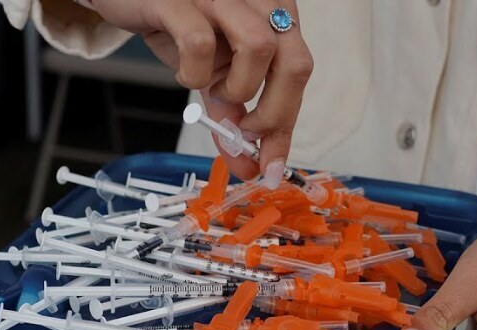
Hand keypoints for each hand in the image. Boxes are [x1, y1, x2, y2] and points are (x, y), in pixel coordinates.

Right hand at [88, 0, 312, 183]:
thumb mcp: (214, 72)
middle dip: (274, 113)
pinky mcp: (181, 0)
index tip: (270, 166)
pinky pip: (200, 42)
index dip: (287, 124)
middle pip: (295, 63)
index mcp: (275, 14)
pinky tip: (184, 72)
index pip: (299, 74)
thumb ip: (232, 116)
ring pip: (259, 48)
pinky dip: (194, 72)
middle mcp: (257, 1)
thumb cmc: (178, 26)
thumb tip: (248, 165)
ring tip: (212, 88)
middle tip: (244, 132)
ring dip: (237, 87)